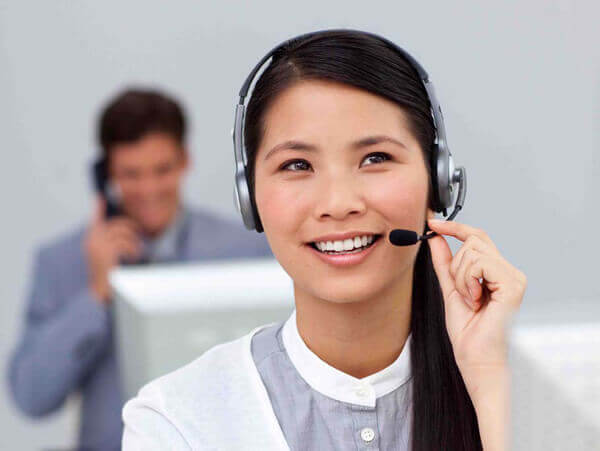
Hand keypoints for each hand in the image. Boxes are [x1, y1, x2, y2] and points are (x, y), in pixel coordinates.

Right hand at [83, 198, 140, 303]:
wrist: (101, 292)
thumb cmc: (108, 276)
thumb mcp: (108, 257)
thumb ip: (113, 245)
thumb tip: (124, 235)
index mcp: (91, 241)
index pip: (95, 220)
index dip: (98, 209)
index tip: (101, 197)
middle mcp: (91, 240)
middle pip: (116, 224)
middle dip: (130, 228)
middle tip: (138, 236)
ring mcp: (97, 245)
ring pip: (122, 233)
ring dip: (133, 243)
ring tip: (136, 253)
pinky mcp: (105, 251)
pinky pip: (124, 243)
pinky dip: (132, 249)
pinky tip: (133, 258)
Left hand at [426, 219, 526, 381]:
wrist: (474, 357)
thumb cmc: (467, 331)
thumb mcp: (449, 288)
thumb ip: (444, 263)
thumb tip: (435, 237)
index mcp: (496, 271)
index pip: (477, 237)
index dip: (454, 227)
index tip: (432, 223)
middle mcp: (509, 271)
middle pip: (473, 240)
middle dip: (456, 264)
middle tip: (460, 291)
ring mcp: (513, 276)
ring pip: (473, 251)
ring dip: (460, 276)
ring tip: (469, 300)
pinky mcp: (513, 284)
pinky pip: (479, 263)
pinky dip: (468, 281)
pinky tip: (475, 300)